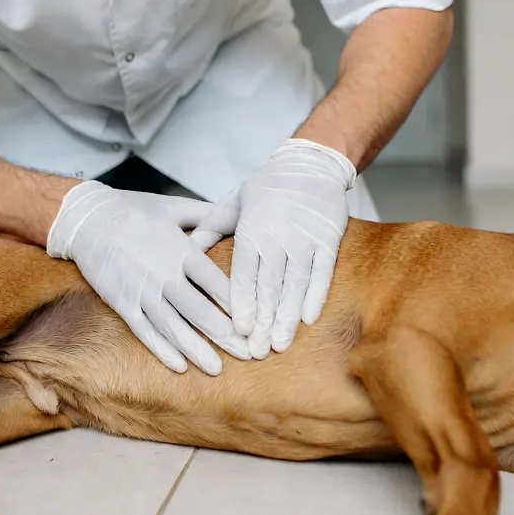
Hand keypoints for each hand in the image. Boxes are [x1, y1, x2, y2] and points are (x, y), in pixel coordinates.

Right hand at [47, 181, 249, 374]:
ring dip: (196, 350)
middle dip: (226, 335)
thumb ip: (206, 214)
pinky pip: (145, 331)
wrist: (87, 218)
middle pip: (201, 311)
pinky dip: (161, 349)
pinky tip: (179, 365)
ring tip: (217, 369)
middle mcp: (164, 275)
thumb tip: (237, 212)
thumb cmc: (132, 208)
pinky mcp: (122, 303)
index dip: (238, 305)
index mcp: (181, 250)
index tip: (256, 322)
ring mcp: (142, 292)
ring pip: (174, 327)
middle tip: (248, 354)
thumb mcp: (174, 206)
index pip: (217, 284)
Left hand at [190, 139, 355, 358]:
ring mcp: (305, 240)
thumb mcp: (232, 201)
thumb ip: (210, 227)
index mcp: (251, 230)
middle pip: (269, 287)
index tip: (239, 330)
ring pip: (295, 285)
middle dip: (263, 321)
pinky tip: (308, 319)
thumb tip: (185, 250)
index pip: (245, 274)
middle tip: (256, 350)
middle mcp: (278, 237)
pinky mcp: (328, 241)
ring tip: (279, 344)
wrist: (310, 164)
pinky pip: (322, 273)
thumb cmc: (267, 185)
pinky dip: (316, 297)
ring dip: (287, 317)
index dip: (243, 303)